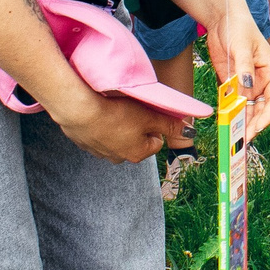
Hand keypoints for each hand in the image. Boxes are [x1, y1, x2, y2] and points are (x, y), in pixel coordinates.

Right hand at [52, 86, 171, 163]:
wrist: (80, 111)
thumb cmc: (117, 113)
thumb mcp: (149, 116)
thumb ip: (170, 125)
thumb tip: (190, 132)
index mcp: (138, 154)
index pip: (156, 142)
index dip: (154, 125)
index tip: (147, 114)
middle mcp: (120, 159)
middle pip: (136, 141)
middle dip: (135, 127)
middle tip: (130, 111)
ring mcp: (100, 153)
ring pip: (116, 139)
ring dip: (117, 127)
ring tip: (113, 111)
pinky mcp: (84, 144)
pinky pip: (98, 135)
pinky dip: (100, 127)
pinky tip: (98, 114)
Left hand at [198, 2, 269, 141]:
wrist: (222, 18)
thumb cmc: (239, 28)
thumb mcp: (242, 47)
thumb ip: (244, 69)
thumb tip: (246, 88)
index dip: (268, 115)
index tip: (257, 127)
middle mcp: (260, 81)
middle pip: (261, 108)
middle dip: (253, 123)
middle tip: (242, 138)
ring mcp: (245, 83)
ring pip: (247, 108)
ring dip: (241, 121)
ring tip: (233, 135)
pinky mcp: (231, 83)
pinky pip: (232, 102)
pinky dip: (229, 113)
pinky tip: (224, 122)